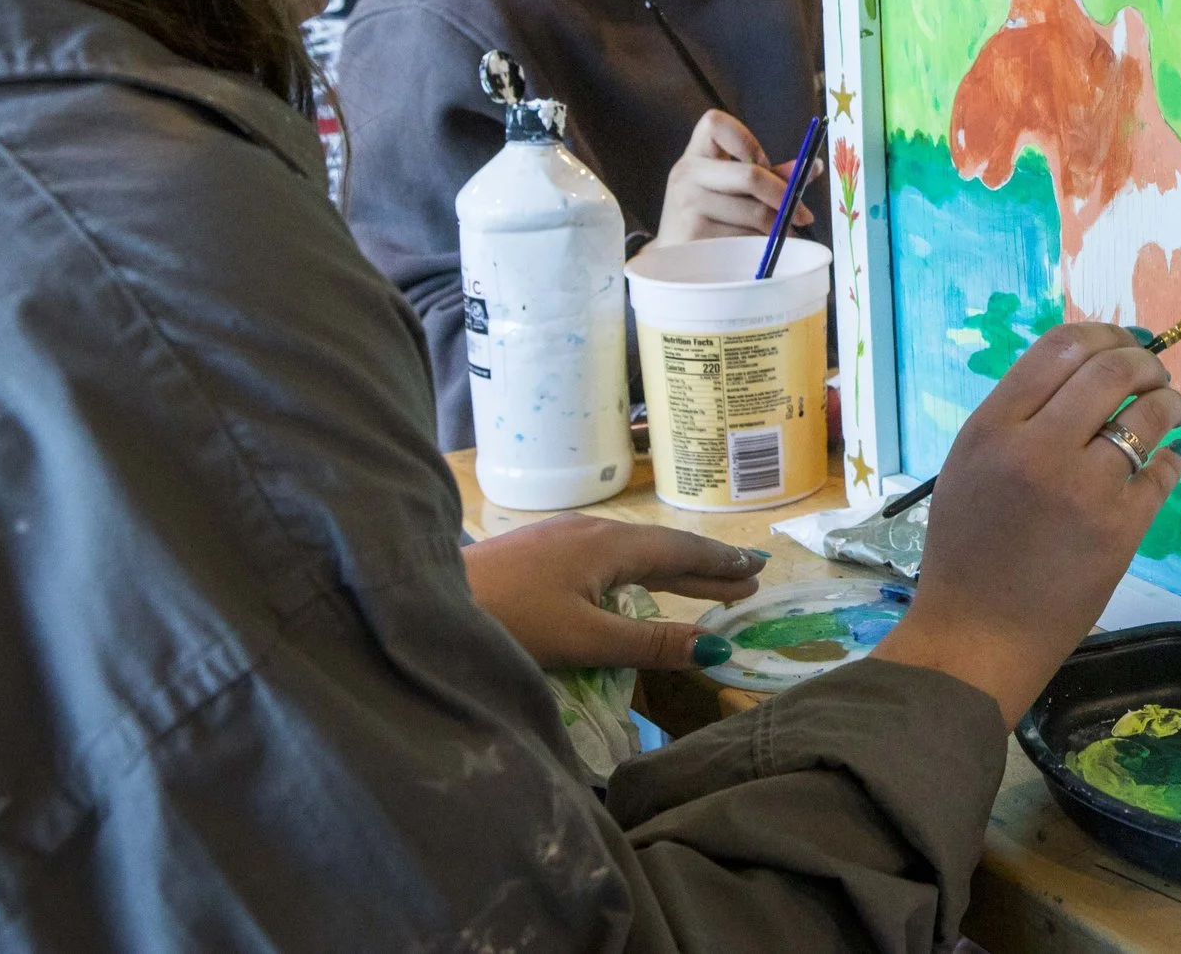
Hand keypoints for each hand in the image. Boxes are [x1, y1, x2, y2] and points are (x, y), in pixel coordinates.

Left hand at [461, 513, 766, 670]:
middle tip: (746, 580)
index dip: (720, 564)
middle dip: (704, 567)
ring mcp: (562, 539)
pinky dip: (638, 572)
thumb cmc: (508, 619)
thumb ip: (649, 643)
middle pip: (661, 551)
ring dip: (671, 571)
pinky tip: (631, 586)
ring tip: (704, 585)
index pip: (681, 551)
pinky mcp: (538, 553)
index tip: (757, 570)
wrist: (423, 598)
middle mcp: (592, 532)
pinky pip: (608, 559)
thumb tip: (715, 648)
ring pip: (633, 554)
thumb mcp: (585, 639)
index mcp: (610, 546)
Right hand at [653, 109, 816, 246]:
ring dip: (778, 228)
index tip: (764, 163)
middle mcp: (685, 174)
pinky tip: (764, 249)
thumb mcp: (732, 187)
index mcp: (695, 154)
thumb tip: (815, 166)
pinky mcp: (694, 235)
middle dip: (785, 196)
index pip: (714, 123)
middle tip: (803, 214)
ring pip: (754, 212)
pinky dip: (764, 246)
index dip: (747, 140)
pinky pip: (746, 239)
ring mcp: (687, 205)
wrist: (675, 255)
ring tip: (784, 235)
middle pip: (750, 175)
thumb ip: (771, 175)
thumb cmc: (709, 214)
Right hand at [873, 323, 1180, 725]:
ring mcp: (1084, 490)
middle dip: (1146, 362)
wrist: (977, 635)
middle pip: (1112, 370)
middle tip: (1155, 374)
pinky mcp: (1120, 530)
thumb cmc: (968, 549)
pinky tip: (1166, 459)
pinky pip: (1163, 472)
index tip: (1121, 342)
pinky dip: (1170, 458)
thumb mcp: (971, 463)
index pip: (1061, 347)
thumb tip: (1084, 368)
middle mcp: (1039, 449)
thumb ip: (1017, 415)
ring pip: (1149, 416)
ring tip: (1171, 407)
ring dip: (1169, 402)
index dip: (1103, 333)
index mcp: (993, 428)